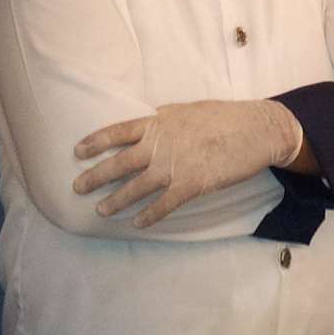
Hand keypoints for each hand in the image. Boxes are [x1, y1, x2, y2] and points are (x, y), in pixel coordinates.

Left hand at [74, 100, 301, 228]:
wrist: (256, 130)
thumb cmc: (224, 117)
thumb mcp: (188, 110)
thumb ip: (165, 119)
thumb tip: (148, 123)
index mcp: (159, 123)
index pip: (118, 132)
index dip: (95, 142)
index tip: (77, 151)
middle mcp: (161, 144)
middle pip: (119, 163)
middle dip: (95, 177)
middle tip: (77, 188)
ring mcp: (175, 166)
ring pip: (136, 187)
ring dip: (116, 201)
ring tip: (101, 211)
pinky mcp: (192, 184)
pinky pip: (164, 205)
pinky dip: (149, 216)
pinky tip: (137, 224)